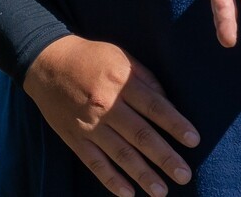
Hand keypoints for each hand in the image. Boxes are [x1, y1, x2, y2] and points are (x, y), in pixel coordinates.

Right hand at [24, 35, 198, 196]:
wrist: (46, 62)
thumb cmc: (90, 58)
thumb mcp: (121, 57)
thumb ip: (146, 80)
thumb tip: (169, 105)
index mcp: (120, 82)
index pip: (154, 107)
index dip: (175, 124)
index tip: (194, 140)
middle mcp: (106, 105)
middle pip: (140, 135)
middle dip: (165, 157)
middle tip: (184, 174)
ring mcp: (89, 125)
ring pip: (120, 154)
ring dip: (143, 174)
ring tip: (162, 191)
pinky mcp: (75, 138)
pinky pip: (94, 163)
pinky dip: (111, 180)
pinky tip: (128, 193)